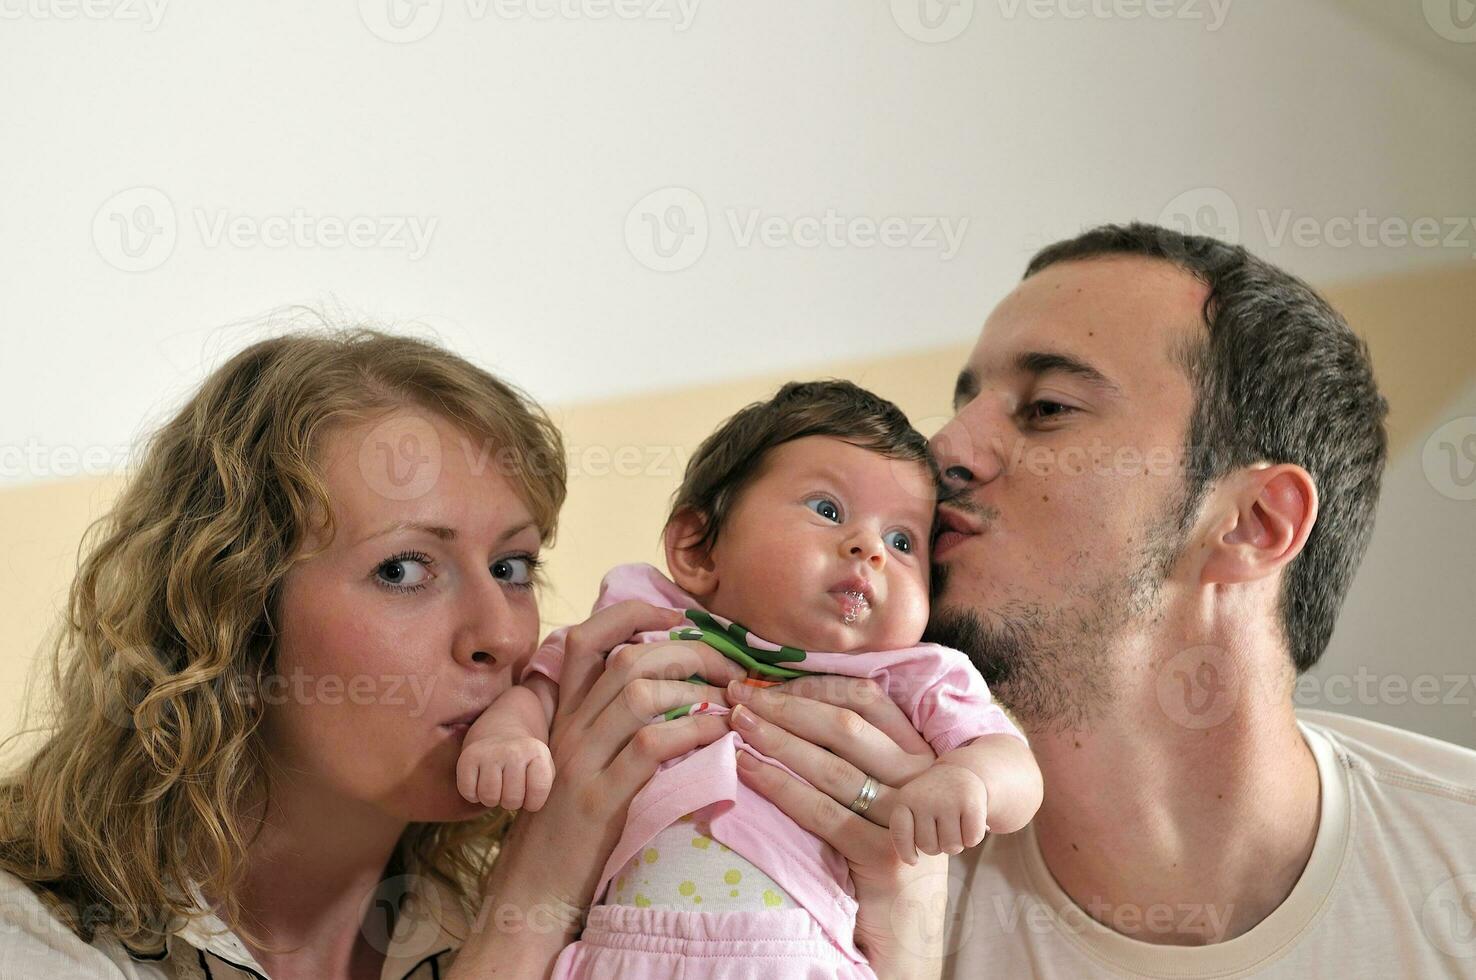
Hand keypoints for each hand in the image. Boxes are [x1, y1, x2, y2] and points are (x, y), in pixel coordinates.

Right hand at [448, 604, 746, 978]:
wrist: (531, 893)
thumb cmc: (570, 831)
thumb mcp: (585, 765)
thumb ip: (614, 726)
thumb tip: (675, 691)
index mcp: (565, 715)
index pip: (588, 639)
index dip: (635, 614)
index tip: (683, 619)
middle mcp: (568, 729)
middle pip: (630, 658)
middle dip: (690, 652)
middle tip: (730, 668)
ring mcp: (579, 762)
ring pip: (640, 693)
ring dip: (697, 692)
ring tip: (731, 705)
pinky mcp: (596, 799)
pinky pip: (650, 746)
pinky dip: (693, 732)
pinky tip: (719, 737)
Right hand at [456, 733, 554, 811]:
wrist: (501, 730)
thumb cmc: (526, 760)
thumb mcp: (545, 767)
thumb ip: (545, 786)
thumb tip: (535, 809)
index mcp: (537, 752)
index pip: (537, 794)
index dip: (533, 802)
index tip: (531, 794)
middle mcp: (513, 750)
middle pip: (511, 799)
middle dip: (512, 802)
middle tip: (511, 790)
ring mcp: (489, 753)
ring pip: (489, 797)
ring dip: (492, 799)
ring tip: (498, 788)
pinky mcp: (467, 757)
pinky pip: (468, 792)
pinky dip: (473, 794)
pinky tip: (481, 783)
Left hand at [723, 677, 947, 978]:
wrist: (907, 936)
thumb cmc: (881, 860)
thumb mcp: (882, 799)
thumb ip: (856, 758)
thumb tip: (788, 710)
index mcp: (919, 755)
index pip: (868, 700)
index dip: (814, 687)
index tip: (766, 682)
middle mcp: (920, 780)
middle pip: (845, 727)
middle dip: (786, 707)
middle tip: (739, 696)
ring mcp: (907, 818)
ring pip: (831, 766)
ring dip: (776, 740)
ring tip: (735, 725)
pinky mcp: (885, 856)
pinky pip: (823, 813)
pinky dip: (780, 787)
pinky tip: (746, 771)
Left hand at [890, 763, 988, 864]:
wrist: (961, 772)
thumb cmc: (932, 800)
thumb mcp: (913, 807)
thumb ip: (907, 832)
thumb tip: (912, 862)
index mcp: (905, 800)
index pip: (900, 835)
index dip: (906, 852)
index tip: (913, 860)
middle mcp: (924, 799)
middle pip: (929, 847)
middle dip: (937, 846)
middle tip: (941, 830)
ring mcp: (948, 800)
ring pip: (951, 847)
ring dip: (956, 843)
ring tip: (954, 825)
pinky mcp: (971, 804)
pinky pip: (972, 840)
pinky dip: (973, 838)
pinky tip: (969, 823)